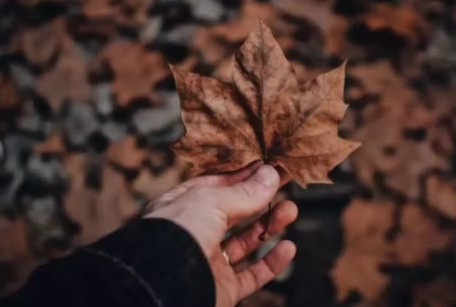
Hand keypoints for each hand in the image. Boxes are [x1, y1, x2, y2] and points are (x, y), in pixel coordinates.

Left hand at [144, 162, 297, 306]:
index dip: (242, 174)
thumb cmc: (175, 237)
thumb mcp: (210, 202)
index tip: (267, 164)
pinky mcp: (221, 288)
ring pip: (245, 242)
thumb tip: (270, 174)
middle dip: (260, 197)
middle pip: (233, 212)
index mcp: (179, 208)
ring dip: (270, 225)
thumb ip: (243, 192)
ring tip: (291, 209)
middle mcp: (192, 234)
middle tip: (285, 181)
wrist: (164, 291)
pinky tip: (288, 247)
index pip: (214, 186)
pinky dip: (272, 263)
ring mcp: (207, 262)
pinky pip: (252, 275)